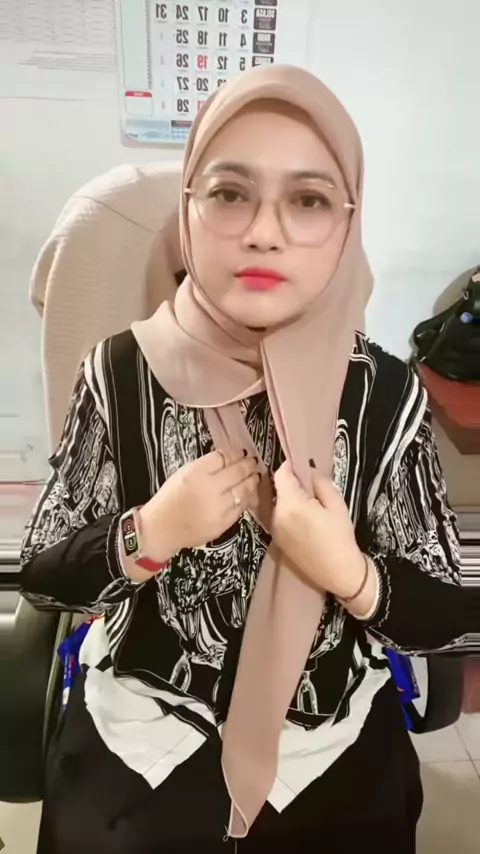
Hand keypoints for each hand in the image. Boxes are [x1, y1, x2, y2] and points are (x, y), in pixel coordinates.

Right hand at [139, 451, 260, 564]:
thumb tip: (227, 458)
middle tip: (253, 461)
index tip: (241, 452)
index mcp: (196, 473)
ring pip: (244, 489)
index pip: (223, 457)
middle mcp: (209, 488)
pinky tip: (247, 493)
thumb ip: (205, 466)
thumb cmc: (170, 498)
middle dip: (248, 465)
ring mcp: (219, 507)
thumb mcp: (183, 473)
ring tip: (254, 475)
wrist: (163, 529)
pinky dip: (247, 498)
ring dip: (251, 480)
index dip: (235, 453)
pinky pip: (241, 507)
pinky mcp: (224, 522)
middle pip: (237, 471)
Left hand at [272, 462, 375, 611]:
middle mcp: (276, 515)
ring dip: (290, 498)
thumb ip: (319, 482)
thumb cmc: (340, 537)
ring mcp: (274, 528)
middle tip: (312, 488)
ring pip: (279, 502)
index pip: (281, 474)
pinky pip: (279, 515)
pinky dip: (289, 511)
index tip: (304, 466)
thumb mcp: (336, 504)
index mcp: (290, 504)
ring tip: (311, 505)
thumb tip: (308, 470)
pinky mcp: (276, 538)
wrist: (338, 573)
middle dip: (293, 483)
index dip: (291, 466)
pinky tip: (305, 520)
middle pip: (279, 488)